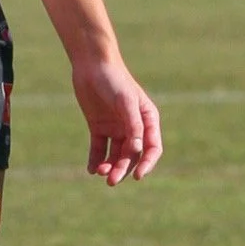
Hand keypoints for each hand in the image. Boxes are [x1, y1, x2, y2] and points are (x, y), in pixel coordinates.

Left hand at [72, 51, 162, 184]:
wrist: (92, 65)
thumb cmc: (114, 79)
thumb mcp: (125, 101)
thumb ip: (133, 124)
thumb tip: (137, 149)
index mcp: (147, 120)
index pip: (152, 148)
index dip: (147, 164)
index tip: (138, 176)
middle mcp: (133, 126)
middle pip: (131, 155)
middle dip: (122, 169)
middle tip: (111, 180)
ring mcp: (115, 128)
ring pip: (115, 155)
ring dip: (109, 166)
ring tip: (100, 172)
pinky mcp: (98, 127)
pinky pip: (98, 149)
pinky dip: (96, 160)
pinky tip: (91, 169)